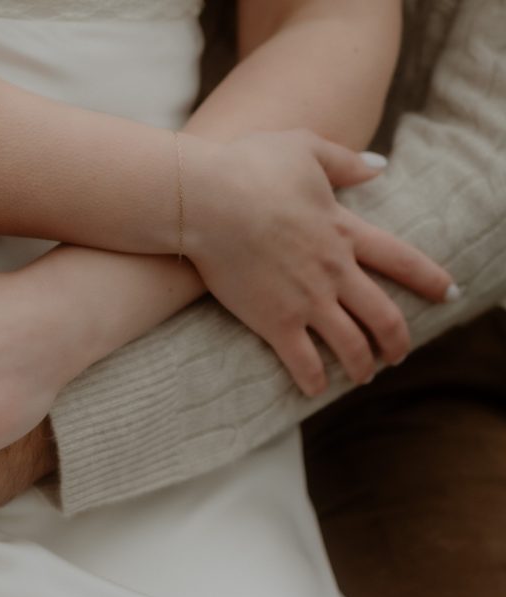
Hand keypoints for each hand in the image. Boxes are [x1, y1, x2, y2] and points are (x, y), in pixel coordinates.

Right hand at [186, 129, 454, 394]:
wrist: (206, 199)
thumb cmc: (248, 167)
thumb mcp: (303, 148)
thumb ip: (345, 160)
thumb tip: (380, 166)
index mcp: (344, 230)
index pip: (401, 260)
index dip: (430, 279)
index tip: (450, 294)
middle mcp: (334, 272)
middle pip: (384, 316)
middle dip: (398, 341)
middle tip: (399, 354)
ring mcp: (306, 300)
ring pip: (352, 345)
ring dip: (362, 366)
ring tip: (362, 377)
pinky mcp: (274, 321)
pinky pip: (303, 362)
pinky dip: (313, 380)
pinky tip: (315, 389)